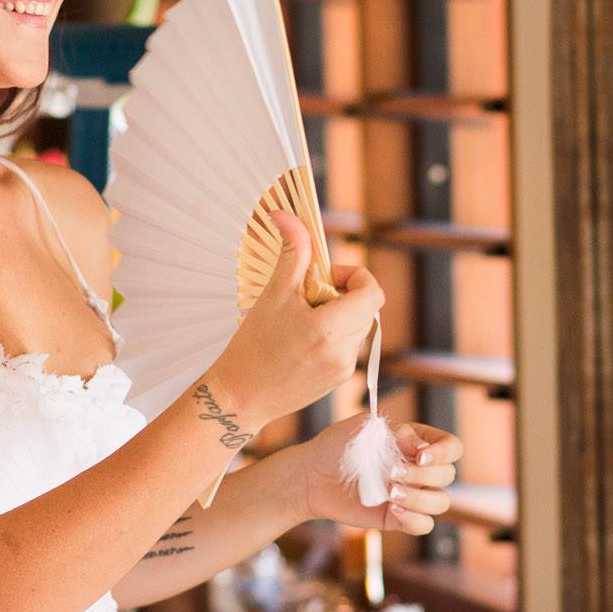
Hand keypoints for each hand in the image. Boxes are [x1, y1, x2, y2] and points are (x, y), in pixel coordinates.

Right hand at [206, 213, 385, 431]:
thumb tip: (286, 215)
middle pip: (366, 308)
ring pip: (358, 327)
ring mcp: (344, 369)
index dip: (353, 277)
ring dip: (338, 315)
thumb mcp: (274, 292)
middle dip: (343, 294)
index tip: (324, 277)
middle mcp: (344, 352)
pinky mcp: (338, 381)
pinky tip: (301, 341)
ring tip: (302, 319)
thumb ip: (292, 251)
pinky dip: (332, 335)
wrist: (239, 397)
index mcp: (331, 328)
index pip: (372, 292)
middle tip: (307, 296)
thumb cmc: (253, 345)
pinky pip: (347, 347)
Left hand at [291, 417, 461, 535]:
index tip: (421, 455)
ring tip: (390, 494)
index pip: (452, 447)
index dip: (444, 452)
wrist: (311, 476)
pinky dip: (414, 519)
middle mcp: (420, 469)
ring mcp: (411, 495)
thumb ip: (392, 431)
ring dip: (420, 498)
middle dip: (423, 474)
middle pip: (448, 475)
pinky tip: (391, 509)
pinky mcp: (399, 518)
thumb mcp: (361, 428)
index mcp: (417, 443)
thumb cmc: (337, 446)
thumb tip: (419, 446)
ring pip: (441, 503)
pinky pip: (424, 525)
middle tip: (392, 472)